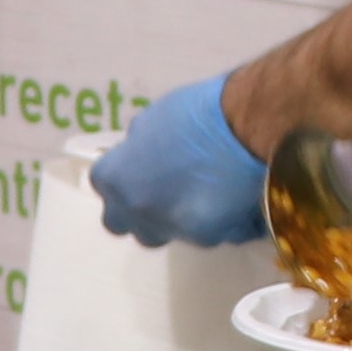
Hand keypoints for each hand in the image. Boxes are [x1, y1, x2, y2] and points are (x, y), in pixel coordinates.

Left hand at [89, 75, 271, 246]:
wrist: (247, 126)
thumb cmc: (197, 113)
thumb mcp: (153, 121)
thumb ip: (138, 147)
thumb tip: (139, 154)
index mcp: (115, 176)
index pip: (105, 186)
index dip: (124, 176)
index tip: (141, 167)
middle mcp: (135, 209)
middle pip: (124, 223)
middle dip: (139, 210)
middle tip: (165, 190)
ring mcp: (168, 227)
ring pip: (162, 234)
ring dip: (173, 220)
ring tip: (201, 195)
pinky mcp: (204, 238)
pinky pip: (203, 235)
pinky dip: (213, 222)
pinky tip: (231, 201)